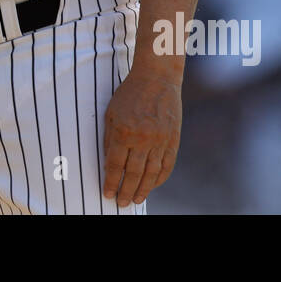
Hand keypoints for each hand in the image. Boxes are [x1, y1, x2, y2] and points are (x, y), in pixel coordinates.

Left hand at [101, 71, 181, 206]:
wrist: (157, 78)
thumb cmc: (129, 94)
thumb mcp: (111, 113)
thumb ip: (109, 139)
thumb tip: (109, 164)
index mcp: (123, 132)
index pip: (115, 166)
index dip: (111, 182)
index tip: (107, 194)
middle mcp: (142, 139)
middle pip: (132, 174)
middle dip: (125, 191)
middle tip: (121, 203)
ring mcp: (160, 140)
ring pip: (151, 174)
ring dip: (142, 190)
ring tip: (136, 200)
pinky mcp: (173, 140)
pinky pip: (167, 165)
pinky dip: (159, 179)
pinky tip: (152, 186)